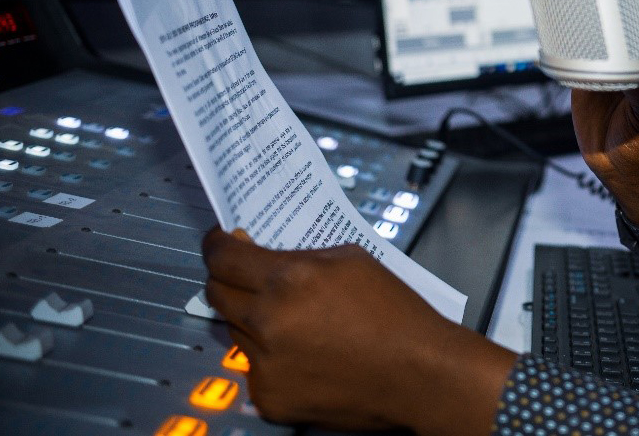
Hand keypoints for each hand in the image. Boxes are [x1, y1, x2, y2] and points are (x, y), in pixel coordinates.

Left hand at [201, 229, 513, 435]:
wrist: (422, 376)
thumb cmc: (397, 317)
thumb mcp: (349, 259)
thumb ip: (298, 254)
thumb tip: (257, 250)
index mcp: (288, 280)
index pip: (221, 256)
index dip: (216, 244)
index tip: (220, 241)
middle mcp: (269, 321)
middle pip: (216, 292)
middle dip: (228, 279)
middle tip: (247, 276)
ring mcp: (267, 364)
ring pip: (234, 330)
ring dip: (253, 320)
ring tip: (293, 320)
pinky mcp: (271, 397)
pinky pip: (253, 367)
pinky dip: (270, 358)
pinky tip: (303, 354)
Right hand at [567, 0, 638, 225]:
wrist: (624, 165)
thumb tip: (633, 66)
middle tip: (631, 42)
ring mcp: (622, 49)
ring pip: (619, 5)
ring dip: (611, 13)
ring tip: (605, 43)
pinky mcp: (593, 59)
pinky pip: (587, 31)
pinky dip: (581, 30)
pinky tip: (579, 44)